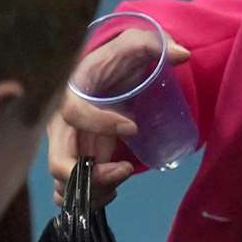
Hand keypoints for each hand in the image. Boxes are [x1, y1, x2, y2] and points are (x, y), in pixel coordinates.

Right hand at [48, 30, 188, 205]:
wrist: (105, 75)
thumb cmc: (116, 60)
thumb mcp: (134, 44)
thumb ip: (155, 43)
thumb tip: (182, 55)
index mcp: (70, 94)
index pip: (71, 113)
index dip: (98, 123)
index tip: (133, 126)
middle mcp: (61, 126)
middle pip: (59, 163)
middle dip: (91, 177)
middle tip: (125, 170)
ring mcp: (67, 148)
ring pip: (64, 186)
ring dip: (93, 192)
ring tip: (123, 176)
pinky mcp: (76, 162)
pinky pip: (72, 192)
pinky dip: (91, 198)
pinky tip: (115, 187)